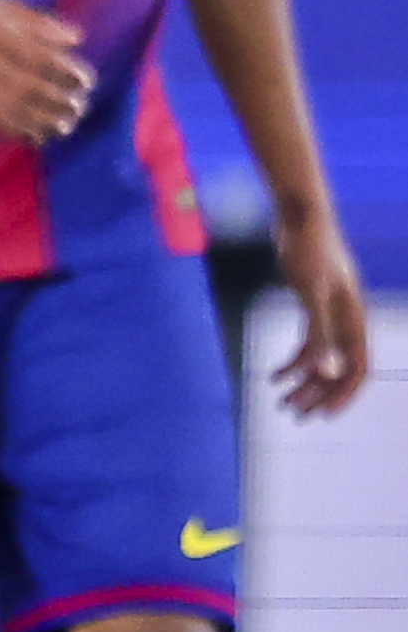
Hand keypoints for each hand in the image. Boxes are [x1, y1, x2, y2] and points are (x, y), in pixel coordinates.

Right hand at [0, 0, 94, 142]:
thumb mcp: (3, 5)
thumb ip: (39, 22)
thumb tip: (76, 39)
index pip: (38, 58)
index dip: (65, 73)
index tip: (86, 82)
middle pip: (25, 87)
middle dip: (56, 102)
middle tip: (79, 109)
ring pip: (7, 107)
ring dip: (39, 121)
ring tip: (63, 128)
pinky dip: (12, 129)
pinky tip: (33, 136)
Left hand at [274, 214, 370, 416]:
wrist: (299, 216)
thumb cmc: (308, 250)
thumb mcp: (311, 294)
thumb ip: (320, 334)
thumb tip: (327, 373)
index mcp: (354, 319)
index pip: (358, 368)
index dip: (343, 394)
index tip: (322, 415)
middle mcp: (347, 320)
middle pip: (338, 368)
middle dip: (318, 393)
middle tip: (293, 414)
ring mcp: (331, 313)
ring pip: (322, 359)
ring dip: (304, 382)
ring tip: (281, 402)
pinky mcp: (313, 305)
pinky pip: (309, 343)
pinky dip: (293, 362)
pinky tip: (274, 375)